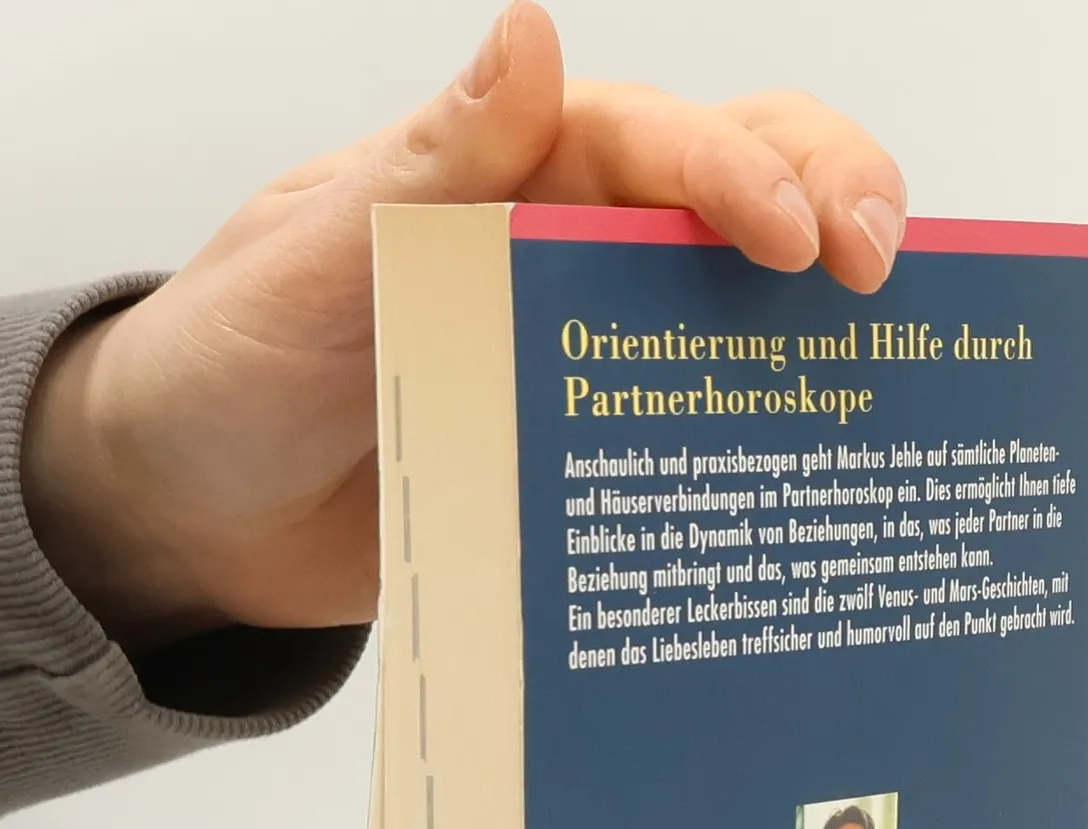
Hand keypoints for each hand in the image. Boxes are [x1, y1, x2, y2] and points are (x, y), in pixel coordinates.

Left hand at [22, 1, 906, 645]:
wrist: (194, 521)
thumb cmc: (227, 368)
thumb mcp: (307, 261)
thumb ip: (424, 171)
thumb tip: (529, 37)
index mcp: (510, 177)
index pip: (656, 141)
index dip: (741, 174)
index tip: (801, 236)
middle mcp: (567, 253)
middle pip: (736, 195)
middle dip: (830, 204)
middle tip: (880, 274)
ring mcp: (586, 361)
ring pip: (737, 318)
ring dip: (821, 332)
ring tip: (893, 373)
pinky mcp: (584, 460)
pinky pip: (693, 440)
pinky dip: (767, 445)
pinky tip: (822, 480)